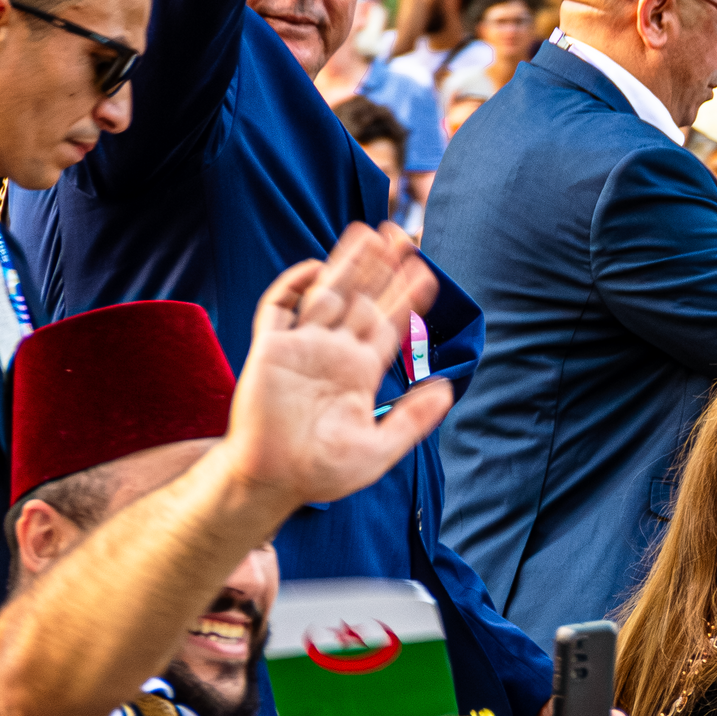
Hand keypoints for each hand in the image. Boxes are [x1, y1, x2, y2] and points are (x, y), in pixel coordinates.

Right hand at [224, 222, 450, 516]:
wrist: (272, 481)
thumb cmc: (322, 472)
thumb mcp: (379, 450)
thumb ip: (413, 420)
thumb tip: (448, 389)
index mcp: (359, 372)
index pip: (388, 323)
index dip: (406, 296)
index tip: (426, 270)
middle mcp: (332, 352)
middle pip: (361, 298)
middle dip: (380, 268)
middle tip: (399, 235)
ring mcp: (300, 347)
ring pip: (327, 292)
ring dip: (346, 264)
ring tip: (368, 234)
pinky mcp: (268, 349)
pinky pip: (278, 307)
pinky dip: (293, 285)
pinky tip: (315, 267)